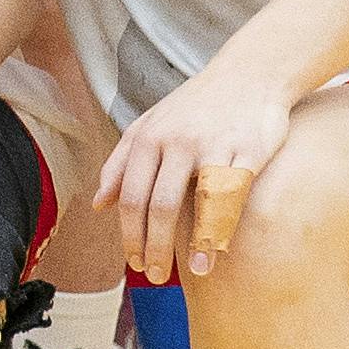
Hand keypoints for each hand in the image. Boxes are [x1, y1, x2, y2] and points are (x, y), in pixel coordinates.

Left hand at [98, 61, 301, 280]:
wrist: (250, 73)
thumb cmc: (196, 105)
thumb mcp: (149, 124)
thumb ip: (120, 162)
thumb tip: (97, 204)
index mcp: (147, 137)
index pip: (129, 194)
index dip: (128, 233)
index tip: (133, 261)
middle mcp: (175, 141)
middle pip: (155, 204)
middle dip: (152, 245)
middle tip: (155, 274)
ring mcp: (211, 146)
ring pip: (191, 203)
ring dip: (185, 245)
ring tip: (187, 273)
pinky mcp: (247, 151)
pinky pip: (231, 197)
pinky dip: (221, 229)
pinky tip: (216, 253)